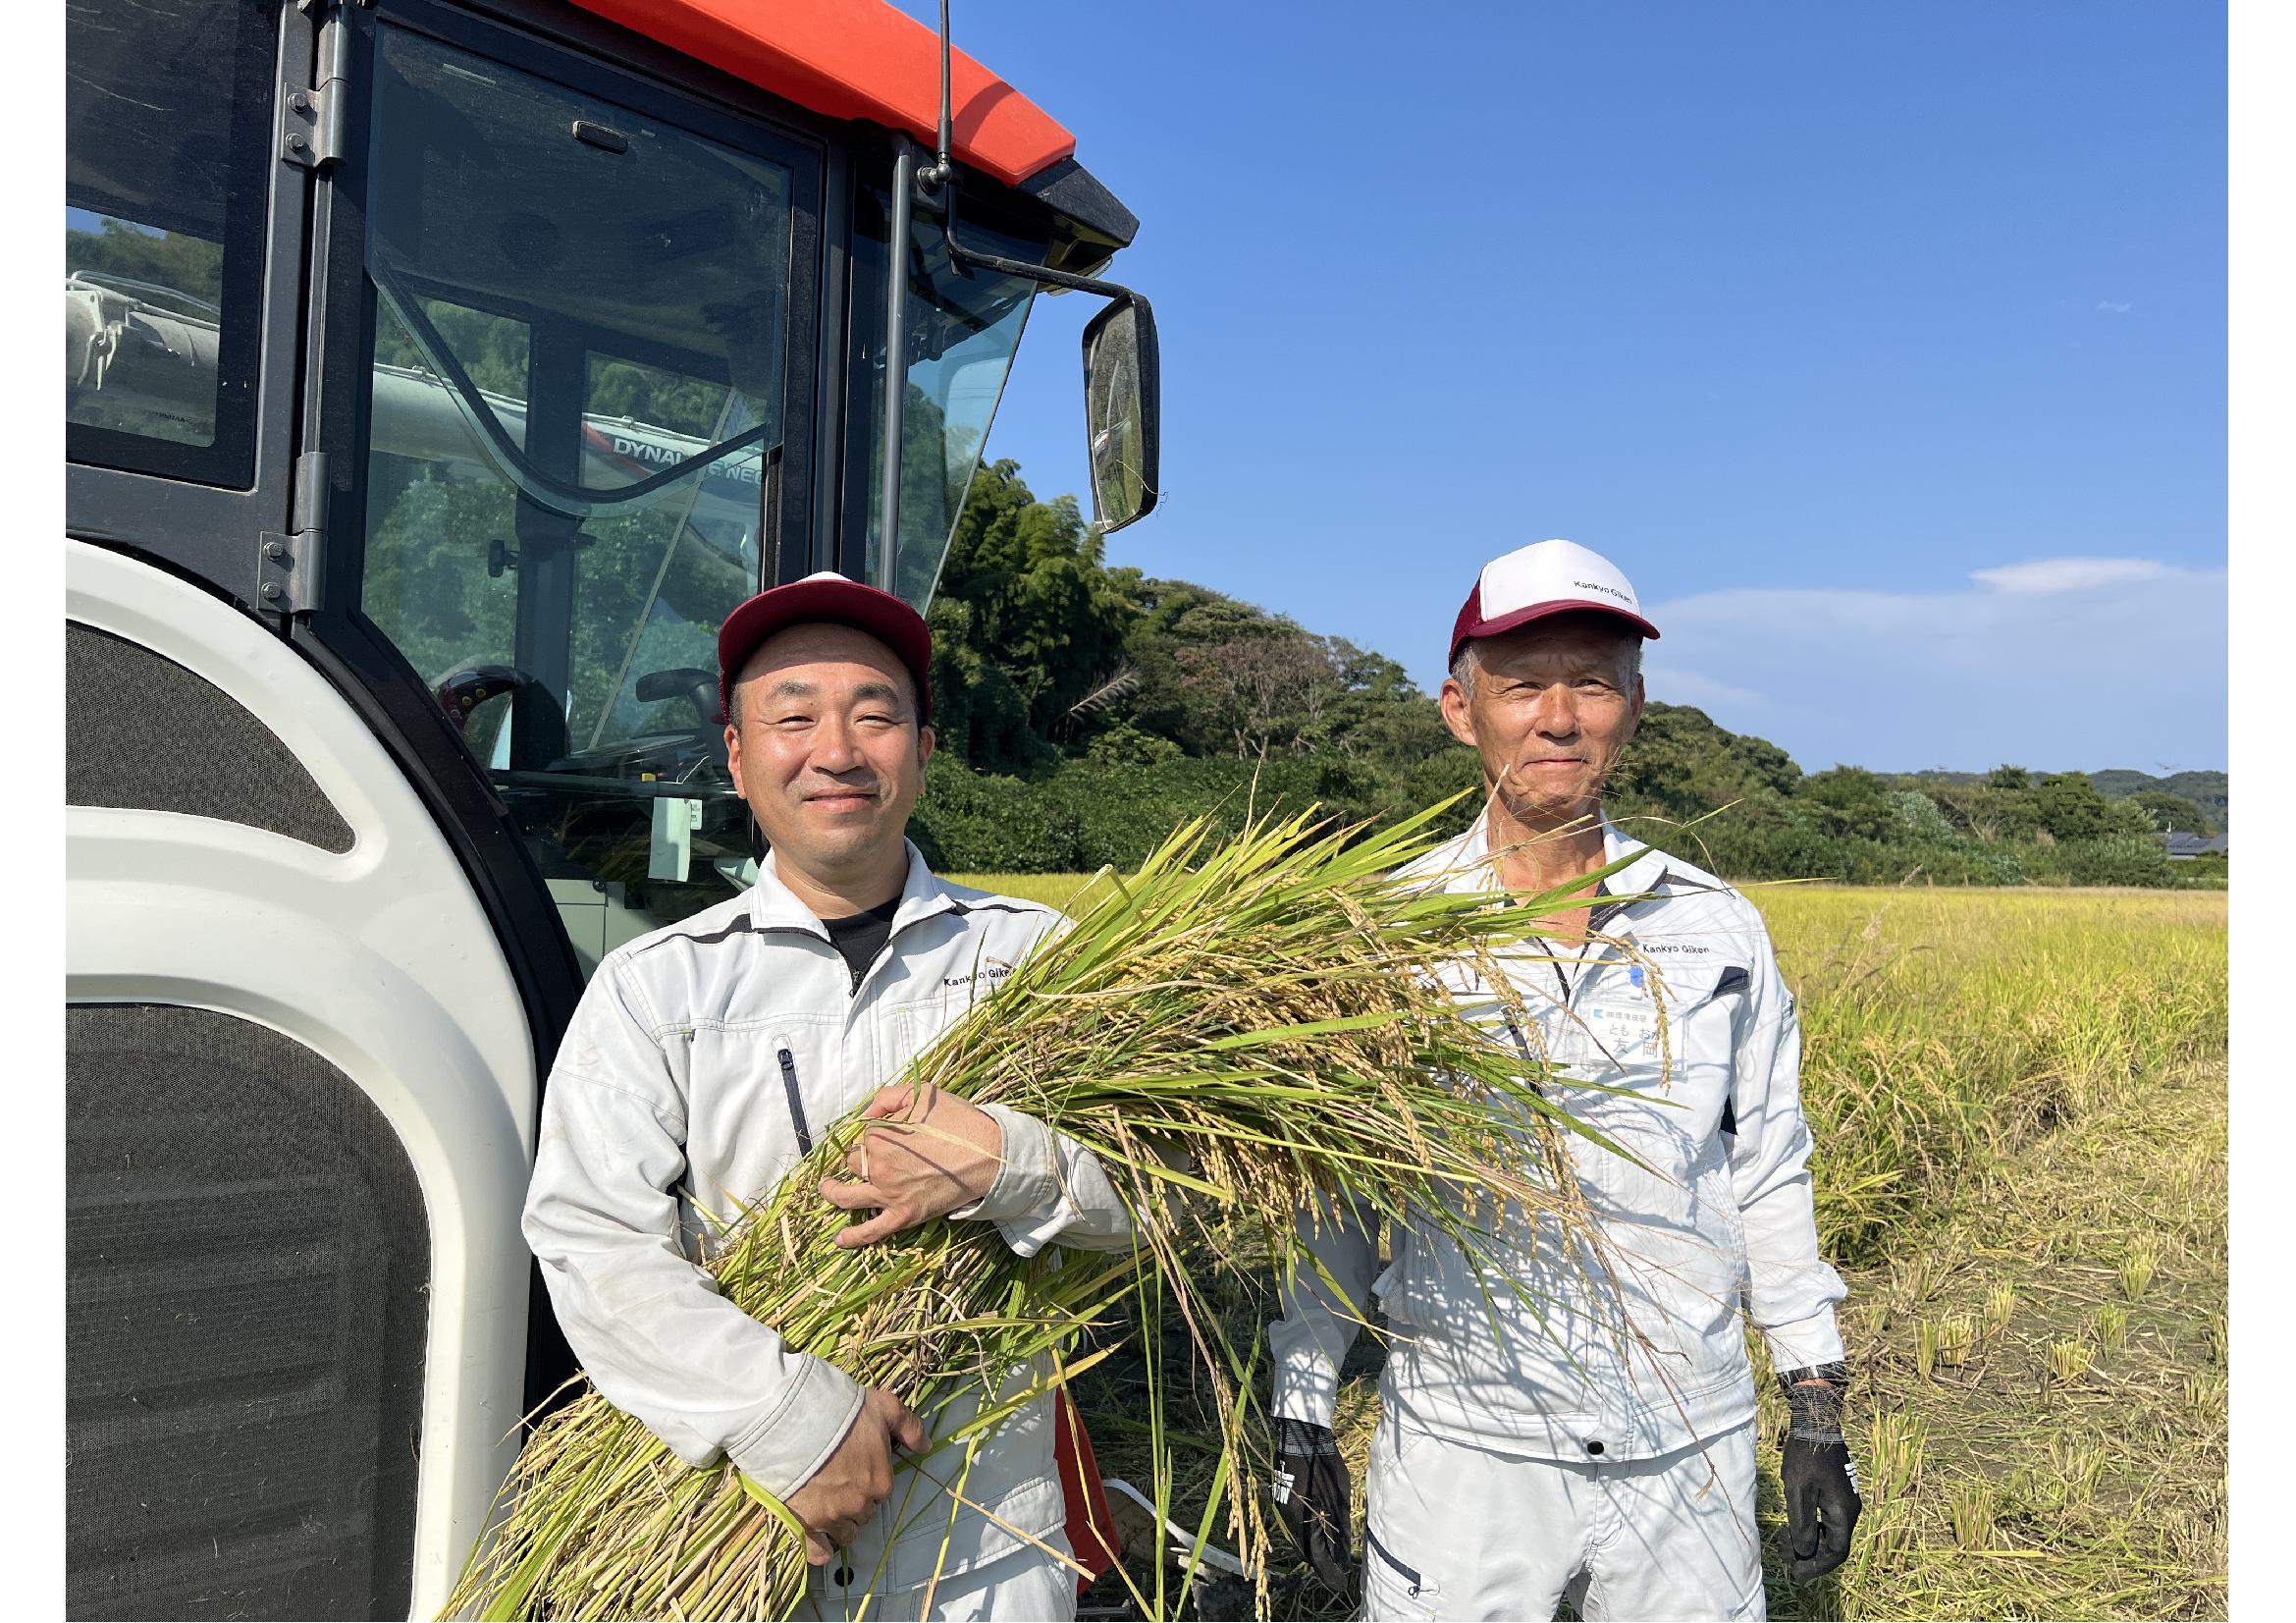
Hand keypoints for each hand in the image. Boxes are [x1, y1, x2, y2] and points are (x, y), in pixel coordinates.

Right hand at [783, 1388, 927, 1563]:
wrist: (794, 1420)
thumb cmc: (842, 1411)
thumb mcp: (885, 1408)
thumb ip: (910, 1428)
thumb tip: (927, 1446)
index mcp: (881, 1482)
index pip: (882, 1492)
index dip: (869, 1478)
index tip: (855, 1466)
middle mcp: (859, 1505)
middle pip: (864, 1513)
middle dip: (855, 1499)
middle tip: (838, 1479)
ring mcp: (831, 1517)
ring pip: (845, 1533)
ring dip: (840, 1522)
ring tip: (825, 1502)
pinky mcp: (805, 1525)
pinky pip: (819, 1553)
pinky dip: (821, 1548)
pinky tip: (818, 1536)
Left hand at [820, 1084, 1003, 1247]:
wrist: (989, 1154)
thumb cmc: (957, 1121)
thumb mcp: (922, 1092)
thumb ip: (887, 1097)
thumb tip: (864, 1114)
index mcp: (880, 1136)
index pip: (862, 1135)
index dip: (871, 1133)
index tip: (885, 1132)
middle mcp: (878, 1166)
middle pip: (853, 1163)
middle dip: (857, 1157)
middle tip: (870, 1155)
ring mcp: (889, 1194)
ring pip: (848, 1196)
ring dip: (833, 1193)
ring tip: (827, 1190)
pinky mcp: (904, 1215)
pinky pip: (872, 1230)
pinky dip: (854, 1237)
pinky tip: (840, 1240)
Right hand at [1273, 1417, 1355, 1595]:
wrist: (1302, 1435)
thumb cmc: (1324, 1461)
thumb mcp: (1339, 1491)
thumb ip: (1341, 1522)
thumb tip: (1344, 1550)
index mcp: (1300, 1515)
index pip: (1314, 1553)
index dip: (1327, 1571)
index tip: (1339, 1584)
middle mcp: (1287, 1517)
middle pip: (1304, 1551)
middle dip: (1321, 1566)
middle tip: (1337, 1578)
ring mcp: (1283, 1509)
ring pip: (1299, 1541)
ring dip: (1314, 1554)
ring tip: (1331, 1564)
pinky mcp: (1284, 1502)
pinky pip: (1296, 1529)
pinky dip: (1308, 1540)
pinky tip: (1320, 1542)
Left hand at [1778, 1372, 1860, 1580]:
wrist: (1815, 1423)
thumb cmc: (1805, 1456)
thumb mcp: (1797, 1491)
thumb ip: (1801, 1524)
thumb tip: (1804, 1552)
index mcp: (1844, 1513)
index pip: (1835, 1552)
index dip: (1815, 1567)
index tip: (1795, 1575)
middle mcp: (1850, 1510)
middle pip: (1833, 1545)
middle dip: (1808, 1555)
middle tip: (1783, 1557)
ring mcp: (1845, 1501)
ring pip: (1829, 1533)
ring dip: (1807, 1541)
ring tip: (1782, 1539)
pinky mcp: (1837, 1493)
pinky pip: (1827, 1521)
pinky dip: (1810, 1527)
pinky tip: (1792, 1524)